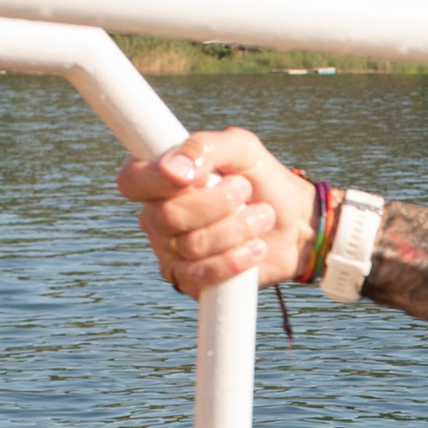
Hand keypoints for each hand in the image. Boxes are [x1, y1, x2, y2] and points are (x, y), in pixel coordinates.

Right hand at [118, 129, 316, 295]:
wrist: (295, 223)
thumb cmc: (261, 180)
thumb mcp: (240, 148)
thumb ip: (204, 147)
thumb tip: (173, 170)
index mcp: (159, 179)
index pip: (132, 181)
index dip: (158, 180)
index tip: (198, 177)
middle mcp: (157, 216)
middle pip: (169, 216)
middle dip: (219, 203)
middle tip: (245, 191)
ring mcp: (170, 251)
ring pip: (193, 245)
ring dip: (238, 228)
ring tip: (262, 216)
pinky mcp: (190, 281)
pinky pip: (200, 276)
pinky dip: (234, 260)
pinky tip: (255, 248)